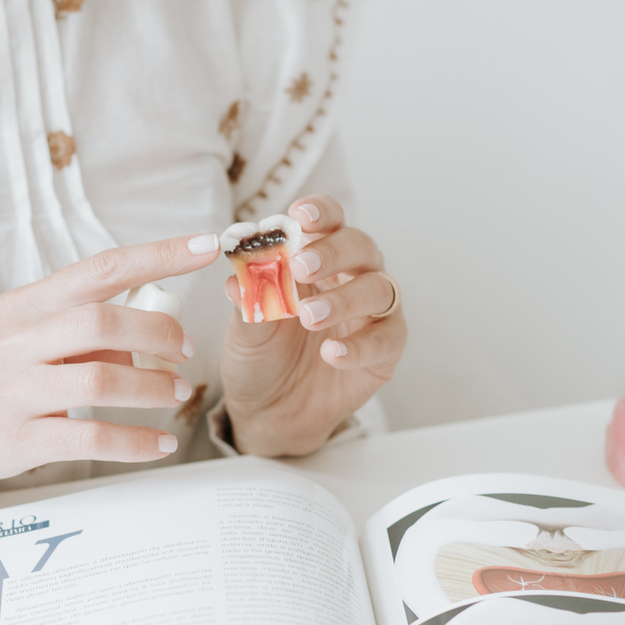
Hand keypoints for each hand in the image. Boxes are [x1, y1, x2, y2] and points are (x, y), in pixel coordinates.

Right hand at [0, 234, 219, 522]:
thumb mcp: (16, 340)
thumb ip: (77, 336)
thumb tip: (140, 344)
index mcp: (25, 306)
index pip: (100, 269)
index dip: (157, 255)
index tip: (205, 245)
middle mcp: (17, 341)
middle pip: (101, 322)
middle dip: (157, 334)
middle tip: (184, 352)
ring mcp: (13, 391)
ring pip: (99, 381)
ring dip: (151, 389)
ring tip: (174, 396)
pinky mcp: (14, 440)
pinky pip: (88, 440)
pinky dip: (134, 442)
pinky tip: (157, 445)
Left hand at [219, 195, 404, 456]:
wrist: (268, 412)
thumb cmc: (259, 356)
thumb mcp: (245, 327)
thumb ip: (250, 299)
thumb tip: (238, 274)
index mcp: (317, 258)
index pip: (328, 222)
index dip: (320, 212)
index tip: (300, 215)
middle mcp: (351, 277)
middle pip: (360, 246)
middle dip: (333, 252)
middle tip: (302, 267)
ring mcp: (372, 314)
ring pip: (379, 289)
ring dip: (344, 299)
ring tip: (308, 317)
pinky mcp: (384, 352)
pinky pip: (386, 340)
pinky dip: (359, 346)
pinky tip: (330, 354)